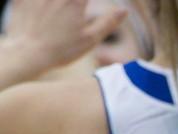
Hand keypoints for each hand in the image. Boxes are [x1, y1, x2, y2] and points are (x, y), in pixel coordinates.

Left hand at [3, 0, 126, 80]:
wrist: (27, 54)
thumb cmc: (62, 50)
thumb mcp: (90, 39)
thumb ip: (108, 22)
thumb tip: (125, 10)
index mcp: (75, 1)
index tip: (87, 5)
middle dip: (77, 2)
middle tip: (79, 9)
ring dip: (58, 3)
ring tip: (61, 16)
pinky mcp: (22, 0)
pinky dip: (39, 2)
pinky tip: (45, 8)